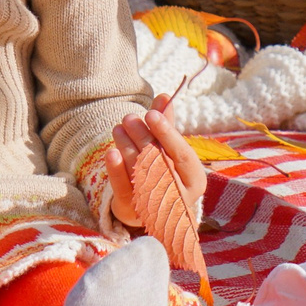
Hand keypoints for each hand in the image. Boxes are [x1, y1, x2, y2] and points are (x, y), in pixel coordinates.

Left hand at [104, 108, 205, 228]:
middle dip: (142, 136)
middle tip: (129, 118)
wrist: (151, 208)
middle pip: (159, 161)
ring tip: (118, 128)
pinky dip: (116, 169)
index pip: (183, 154)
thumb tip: (164, 96)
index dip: (167, 133)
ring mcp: (156, 204)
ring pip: (139, 171)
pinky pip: (123, 187)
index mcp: (194, 179)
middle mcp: (179, 195)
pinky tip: (111, 152)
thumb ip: (167, 125)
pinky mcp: (133, 209)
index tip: (151, 114)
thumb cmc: (165, 170)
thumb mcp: (169, 149)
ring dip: (126, 146)